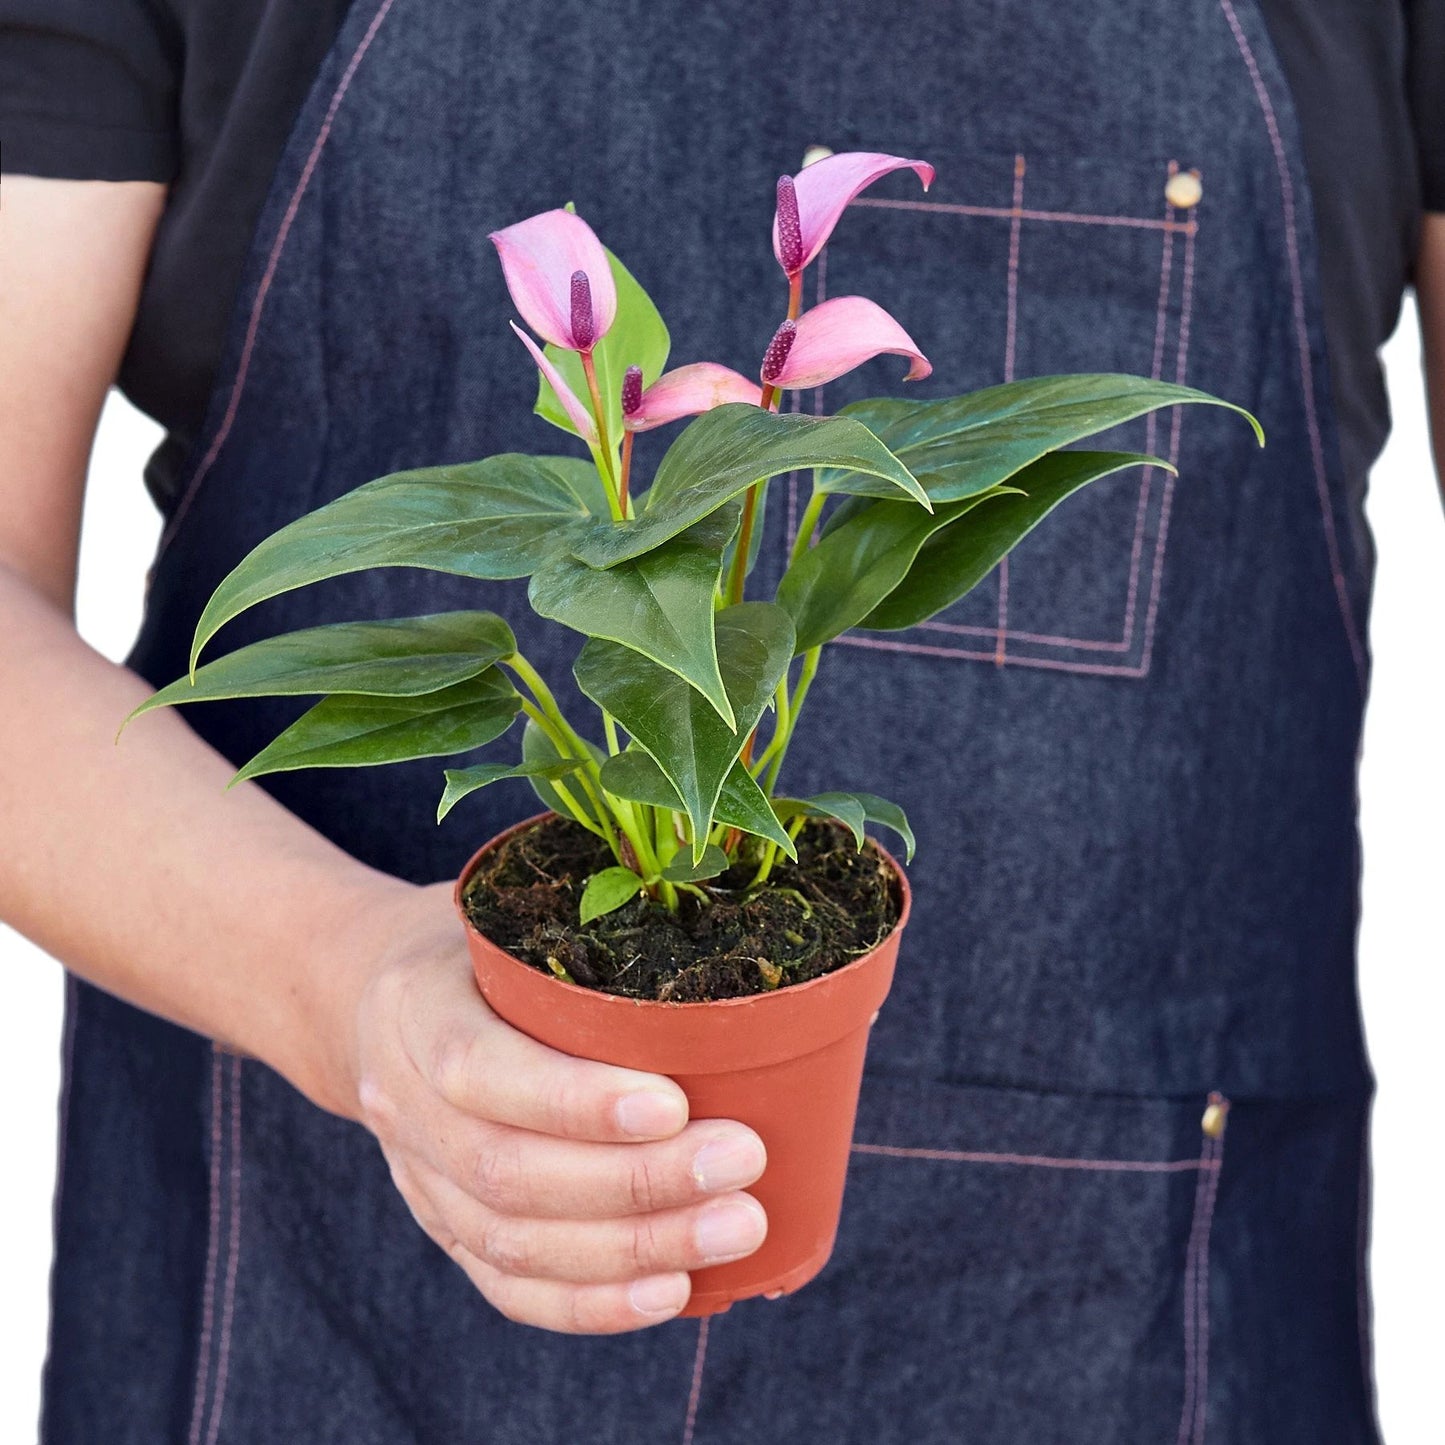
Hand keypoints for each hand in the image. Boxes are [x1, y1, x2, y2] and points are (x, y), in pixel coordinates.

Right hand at [335, 881, 767, 1333]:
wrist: (365, 995)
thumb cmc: (472, 947)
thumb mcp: (505, 917)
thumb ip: (579, 944)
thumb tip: (725, 964)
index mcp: (415, 1009)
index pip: (479, 1069)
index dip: (574, 1100)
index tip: (675, 1104)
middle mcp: (402, 1103)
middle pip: (507, 1171)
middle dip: (636, 1181)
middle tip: (742, 1161)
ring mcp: (417, 1178)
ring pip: (514, 1242)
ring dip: (634, 1248)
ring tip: (736, 1226)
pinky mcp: (444, 1228)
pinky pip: (510, 1287)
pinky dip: (593, 1303)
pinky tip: (672, 1291)